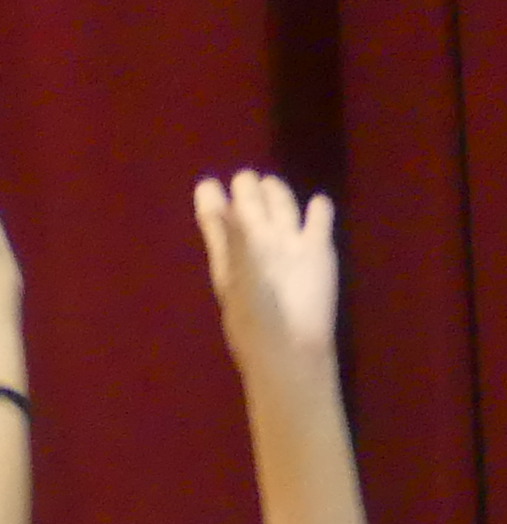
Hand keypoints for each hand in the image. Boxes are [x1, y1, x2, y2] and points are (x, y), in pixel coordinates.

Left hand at [197, 168, 338, 376]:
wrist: (291, 345)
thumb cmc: (257, 318)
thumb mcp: (239, 276)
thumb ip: (232, 239)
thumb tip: (221, 206)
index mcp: (231, 257)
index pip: (218, 223)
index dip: (211, 203)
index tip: (205, 184)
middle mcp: (258, 249)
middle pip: (252, 211)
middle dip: (247, 193)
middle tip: (244, 177)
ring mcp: (289, 248)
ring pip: (283, 210)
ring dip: (277, 194)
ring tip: (267, 181)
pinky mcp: (318, 251)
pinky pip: (319, 221)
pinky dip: (319, 210)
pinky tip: (317, 203)